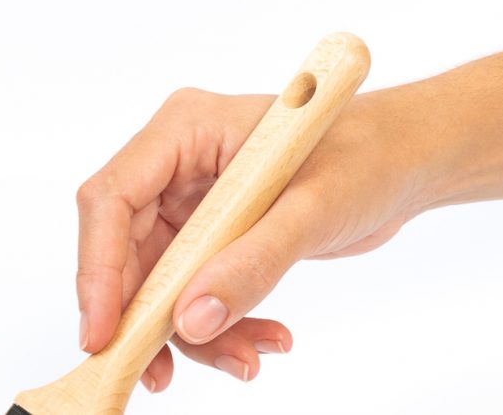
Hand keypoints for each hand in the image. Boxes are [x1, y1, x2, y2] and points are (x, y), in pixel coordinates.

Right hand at [75, 86, 422, 390]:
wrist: (405, 161)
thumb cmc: (366, 156)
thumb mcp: (311, 210)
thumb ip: (251, 263)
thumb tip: (189, 321)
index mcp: (187, 128)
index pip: (111, 197)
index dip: (97, 268)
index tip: (103, 334)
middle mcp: (178, 162)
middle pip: (124, 248)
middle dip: (144, 315)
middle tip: (159, 374)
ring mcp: (193, 200)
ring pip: (159, 281)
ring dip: (192, 332)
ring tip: (247, 360)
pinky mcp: (214, 233)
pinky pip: (193, 291)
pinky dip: (220, 326)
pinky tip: (262, 341)